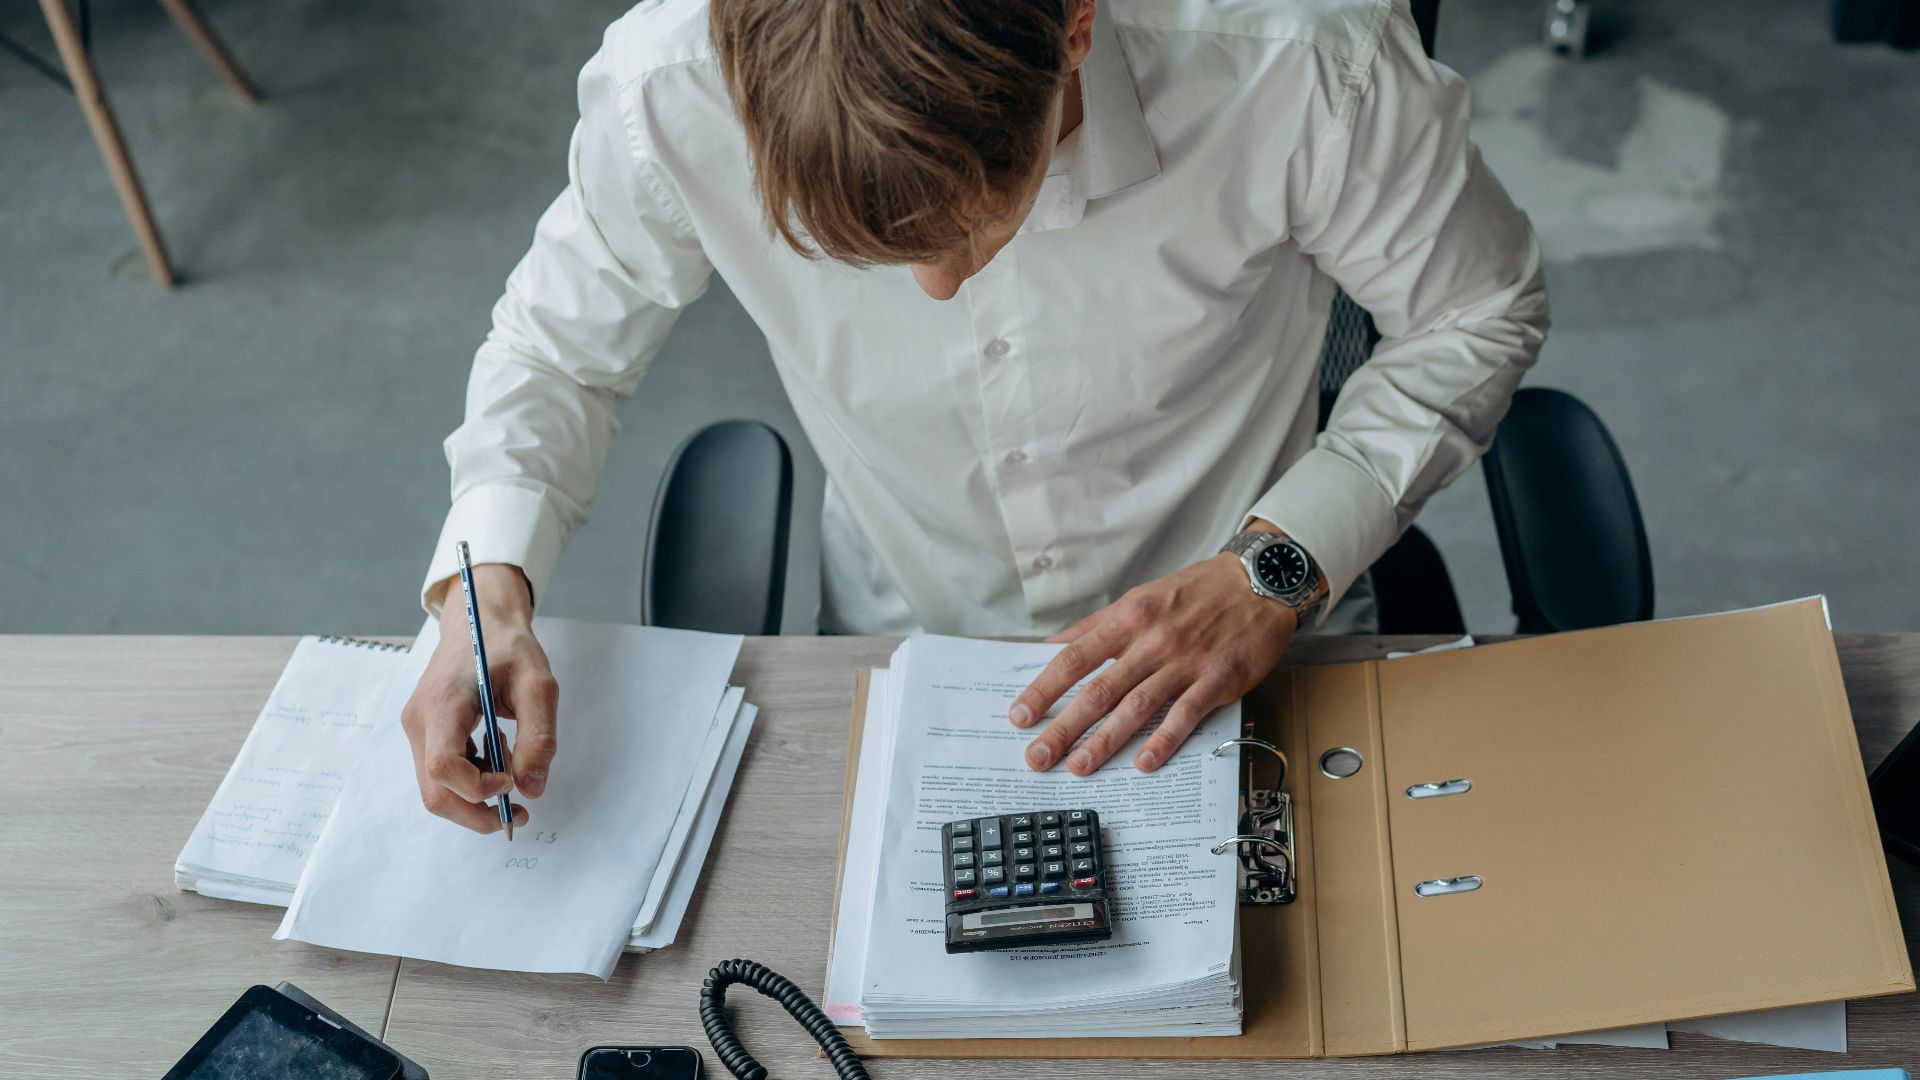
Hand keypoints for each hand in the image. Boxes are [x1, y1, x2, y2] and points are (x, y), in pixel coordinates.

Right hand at [401, 564, 557, 832]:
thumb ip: (539, 737)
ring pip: (436, 788)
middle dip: (476, 813)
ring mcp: (418, 729)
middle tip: (519, 813)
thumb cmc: (508, 646)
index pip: (443, 767)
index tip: (513, 780)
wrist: (478, 619)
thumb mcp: (538, 685)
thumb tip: (531, 789)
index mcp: (443, 704)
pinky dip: (471, 780)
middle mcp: (420, 722)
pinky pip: (441, 773)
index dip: (478, 788)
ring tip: (511, 768)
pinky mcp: (426, 732)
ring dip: (476, 797)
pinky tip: (498, 757)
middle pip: (435, 792)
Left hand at [1009, 536, 1298, 775]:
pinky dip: (1164, 740)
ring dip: (1105, 740)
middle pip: (1099, 690)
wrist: (1259, 582)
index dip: (1044, 688)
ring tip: (1079, 767)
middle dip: (1064, 727)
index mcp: (1128, 618)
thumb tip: (1054, 646)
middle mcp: (1152, 641)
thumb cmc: (1196, 592)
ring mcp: (1185, 662)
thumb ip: (1097, 626)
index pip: (1075, 658)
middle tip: (1037, 756)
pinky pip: (1186, 715)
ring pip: (1137, 707)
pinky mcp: (1218, 680)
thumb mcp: (1140, 597)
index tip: (1020, 715)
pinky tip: (1143, 764)